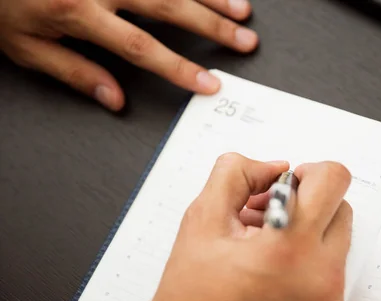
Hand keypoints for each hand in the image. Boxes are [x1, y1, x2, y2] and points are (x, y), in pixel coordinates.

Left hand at [0, 0, 257, 110]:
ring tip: (241, 11)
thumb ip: (74, 73)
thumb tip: (113, 98)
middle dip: (212, 27)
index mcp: (79, 13)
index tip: (207, 83)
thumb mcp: (26, 47)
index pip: (140, 47)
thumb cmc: (1, 3)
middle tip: (243, 40)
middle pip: (169, 7)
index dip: (178, 68)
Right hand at [140, 153, 352, 300]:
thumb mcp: (200, 221)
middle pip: (340, 208)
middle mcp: (319, 275)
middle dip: (307, 202)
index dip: (310, 172)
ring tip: (265, 244)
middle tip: (270, 213)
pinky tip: (273, 272)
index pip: (334, 180)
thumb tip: (274, 167)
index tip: (288, 184)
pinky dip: (310, 263)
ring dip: (308, 231)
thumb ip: (236, 175)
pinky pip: (333, 273)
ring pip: (338, 240)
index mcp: (289, 247)